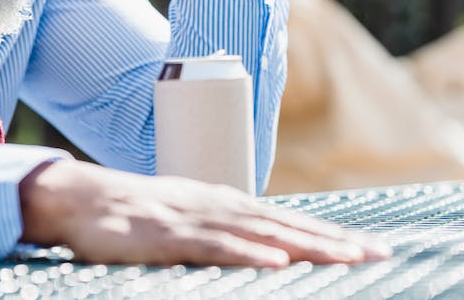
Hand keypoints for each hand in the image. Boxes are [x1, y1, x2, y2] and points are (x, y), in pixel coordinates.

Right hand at [19, 160, 390, 266]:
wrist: (84, 201)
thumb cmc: (135, 216)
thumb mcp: (189, 221)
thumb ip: (225, 233)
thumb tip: (265, 249)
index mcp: (227, 205)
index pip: (289, 221)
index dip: (330, 234)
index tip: (370, 249)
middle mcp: (220, 206)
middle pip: (286, 225)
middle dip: (335, 240)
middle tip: (378, 254)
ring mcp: (196, 219)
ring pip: (261, 234)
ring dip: (306, 245)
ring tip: (345, 258)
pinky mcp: (170, 236)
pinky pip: (215, 247)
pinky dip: (248, 253)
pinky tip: (277, 262)